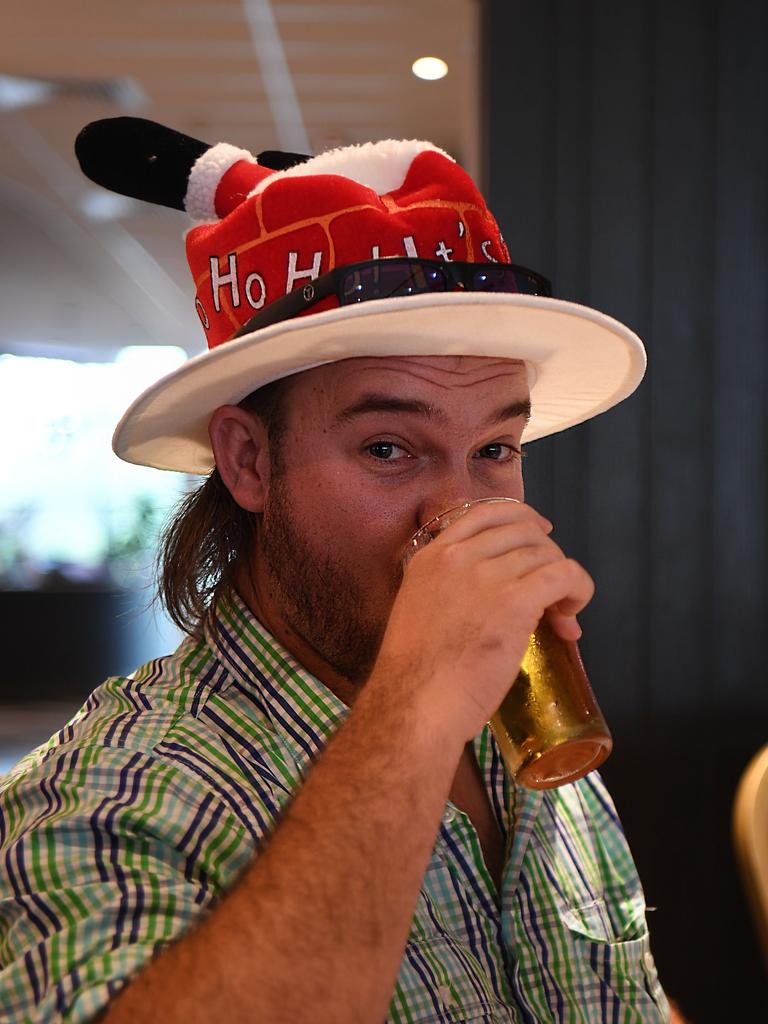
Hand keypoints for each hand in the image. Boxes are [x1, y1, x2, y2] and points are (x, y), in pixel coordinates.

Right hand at [370, 501, 594, 744]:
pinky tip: (572, 616)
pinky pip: (565, 575)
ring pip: (547, 554)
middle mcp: (457, 557)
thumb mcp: (417, 612)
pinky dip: (580, 590)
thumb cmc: (415, 679)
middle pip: (523, 531)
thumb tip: (489, 599)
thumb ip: (446, 592)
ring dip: (563, 582)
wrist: (416, 705)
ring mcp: (485, 576)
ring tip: (561, 616)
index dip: (522, 518)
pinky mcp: (514, 601)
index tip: (540, 534)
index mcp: (430, 556)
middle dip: (547, 556)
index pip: (485, 512)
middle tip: (553, 592)